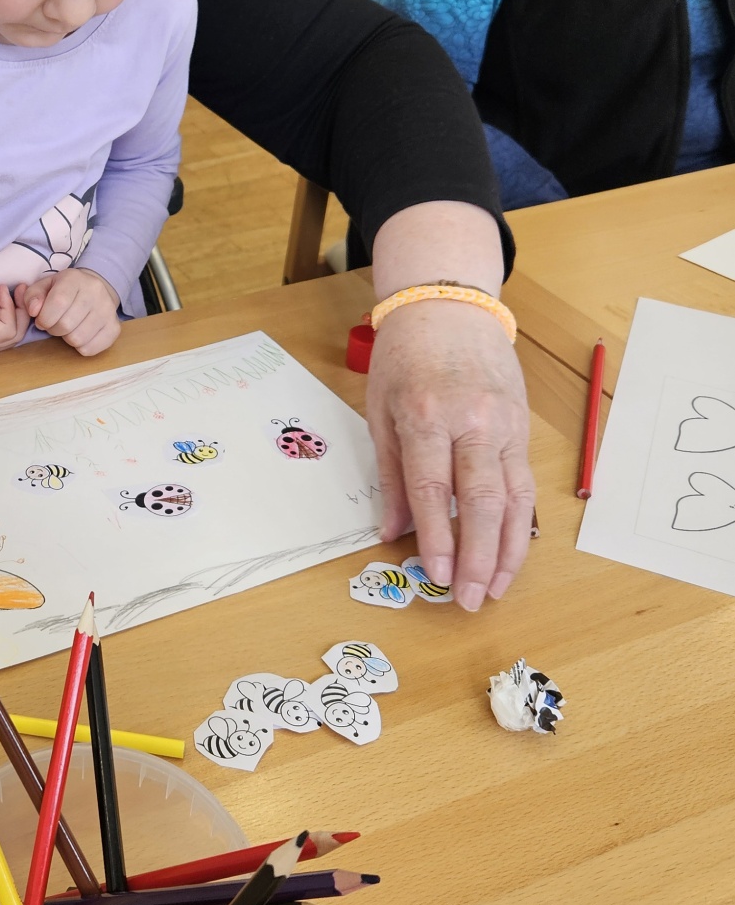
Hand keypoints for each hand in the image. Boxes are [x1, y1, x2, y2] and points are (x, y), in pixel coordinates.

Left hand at [17, 267, 120, 355]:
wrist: (96, 289)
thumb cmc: (64, 290)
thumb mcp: (44, 286)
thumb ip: (32, 296)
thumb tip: (33, 311)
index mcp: (75, 279)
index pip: (58, 303)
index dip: (44, 318)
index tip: (41, 320)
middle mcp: (95, 292)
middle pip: (66, 324)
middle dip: (54, 329)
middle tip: (55, 324)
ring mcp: (108, 310)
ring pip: (78, 339)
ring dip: (67, 338)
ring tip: (68, 328)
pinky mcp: (115, 328)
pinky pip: (91, 349)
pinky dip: (80, 347)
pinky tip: (80, 334)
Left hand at [366, 299, 533, 610]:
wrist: (451, 306)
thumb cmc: (405, 357)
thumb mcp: (380, 410)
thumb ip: (389, 475)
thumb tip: (390, 532)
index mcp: (426, 416)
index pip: (432, 489)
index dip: (435, 538)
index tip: (435, 576)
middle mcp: (472, 422)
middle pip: (481, 501)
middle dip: (476, 557)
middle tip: (469, 599)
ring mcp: (504, 424)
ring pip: (514, 498)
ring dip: (507, 550)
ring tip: (496, 588)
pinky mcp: (523, 426)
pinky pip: (525, 483)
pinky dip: (520, 522)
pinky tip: (512, 552)